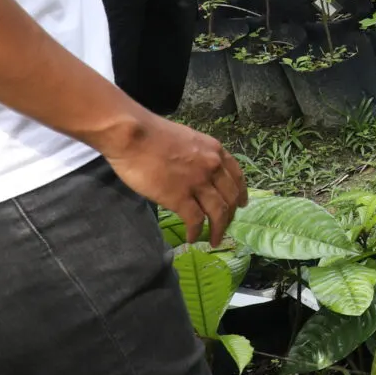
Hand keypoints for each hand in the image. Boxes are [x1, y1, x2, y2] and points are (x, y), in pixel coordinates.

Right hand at [95, 110, 244, 243]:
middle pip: (230, 197)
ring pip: (218, 212)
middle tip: (226, 227)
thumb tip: (195, 168)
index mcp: (215, 151)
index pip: (236, 176)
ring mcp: (198, 183)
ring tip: (214, 240)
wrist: (133, 135)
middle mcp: (212, 167)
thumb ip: (197, 155)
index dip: (241, 193)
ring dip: (218, 229)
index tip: (242, 204)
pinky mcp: (180, 197)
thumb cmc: (152, 134)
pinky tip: (192, 238)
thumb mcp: (187, 139)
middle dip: (230, 215)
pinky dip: (196, 232)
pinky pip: (196, 220)